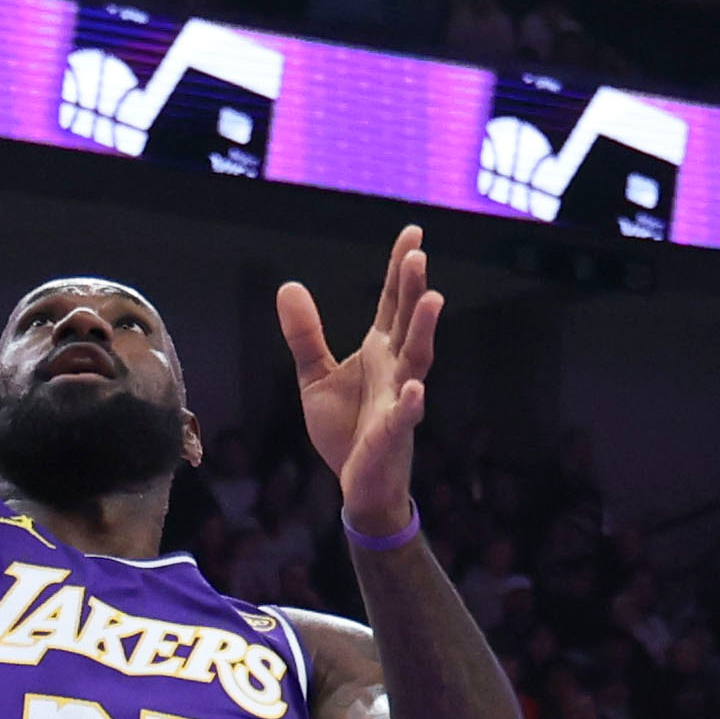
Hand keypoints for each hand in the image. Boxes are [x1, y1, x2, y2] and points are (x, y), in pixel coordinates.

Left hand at [278, 229, 440, 542]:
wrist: (358, 485)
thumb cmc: (346, 428)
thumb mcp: (315, 376)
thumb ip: (305, 334)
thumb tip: (288, 286)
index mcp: (379, 352)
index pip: (392, 303)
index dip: (400, 269)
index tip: (413, 233)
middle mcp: (396, 369)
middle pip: (407, 322)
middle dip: (413, 289)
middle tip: (417, 254)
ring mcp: (399, 400)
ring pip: (417, 361)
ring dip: (424, 330)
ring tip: (431, 299)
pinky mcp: (392, 435)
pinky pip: (404, 417)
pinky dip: (410, 404)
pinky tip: (416, 389)